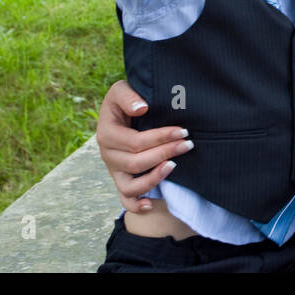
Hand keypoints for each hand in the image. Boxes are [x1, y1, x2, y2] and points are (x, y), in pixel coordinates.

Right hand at [95, 79, 193, 212]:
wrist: (121, 112)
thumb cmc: (125, 100)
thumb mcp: (121, 89)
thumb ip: (127, 96)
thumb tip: (141, 108)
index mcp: (106, 133)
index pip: (135, 142)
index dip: (161, 137)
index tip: (183, 130)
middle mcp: (108, 154)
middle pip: (136, 162)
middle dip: (165, 153)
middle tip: (188, 144)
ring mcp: (114, 170)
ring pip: (130, 185)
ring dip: (154, 178)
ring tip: (174, 166)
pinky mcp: (121, 180)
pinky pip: (125, 199)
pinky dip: (136, 205)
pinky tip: (151, 204)